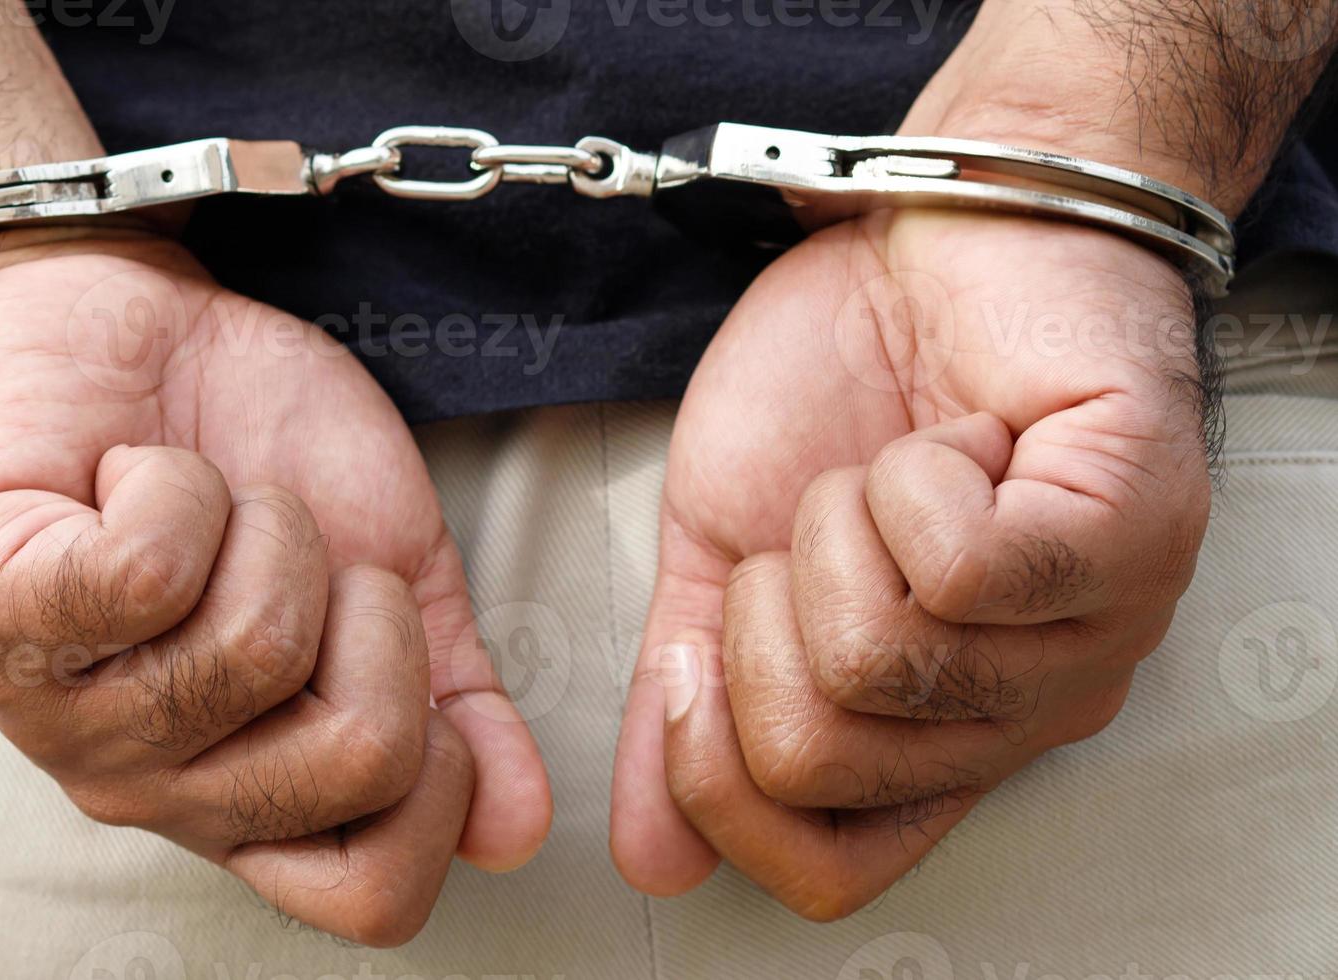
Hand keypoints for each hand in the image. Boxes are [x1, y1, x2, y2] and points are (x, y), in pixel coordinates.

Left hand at [0, 228, 551, 944]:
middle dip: (361, 604)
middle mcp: (140, 783)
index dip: (437, 774)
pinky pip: (150, 575)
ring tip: (201, 505)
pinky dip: (173, 486)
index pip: (369, 893)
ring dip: (260, 525)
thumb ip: (451, 698)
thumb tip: (518, 824)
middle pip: (351, 757)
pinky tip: (127, 477)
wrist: (108, 306)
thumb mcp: (383, 568)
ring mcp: (53, 712)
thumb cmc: (235, 433)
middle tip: (283, 548)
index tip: (393, 642)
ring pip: (254, 646)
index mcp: (236, 792)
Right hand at [606, 208, 1211, 918]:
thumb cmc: (846, 376)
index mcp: (939, 736)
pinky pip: (962, 568)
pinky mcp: (1133, 531)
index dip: (718, 778)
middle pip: (822, 759)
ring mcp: (1100, 630)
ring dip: (836, 525)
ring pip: (883, 659)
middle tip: (820, 523)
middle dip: (762, 614)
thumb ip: (683, 696)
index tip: (696, 650)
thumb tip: (648, 854)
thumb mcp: (724, 553)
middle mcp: (1033, 713)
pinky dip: (909, 479)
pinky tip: (955, 437)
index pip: (830, 868)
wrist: (936, 223)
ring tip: (890, 467)